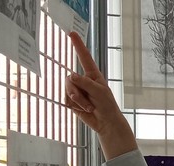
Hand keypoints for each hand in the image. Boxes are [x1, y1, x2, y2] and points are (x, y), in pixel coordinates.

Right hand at [64, 31, 136, 158]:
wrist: (105, 123)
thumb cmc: (107, 106)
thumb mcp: (99, 92)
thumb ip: (85, 83)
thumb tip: (71, 76)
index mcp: (93, 75)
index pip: (84, 57)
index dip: (78, 46)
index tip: (72, 34)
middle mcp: (83, 80)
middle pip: (70, 79)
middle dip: (77, 92)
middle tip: (88, 102)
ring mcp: (76, 90)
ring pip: (67, 90)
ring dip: (78, 101)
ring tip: (89, 107)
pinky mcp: (72, 100)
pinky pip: (66, 100)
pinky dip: (75, 106)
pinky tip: (83, 110)